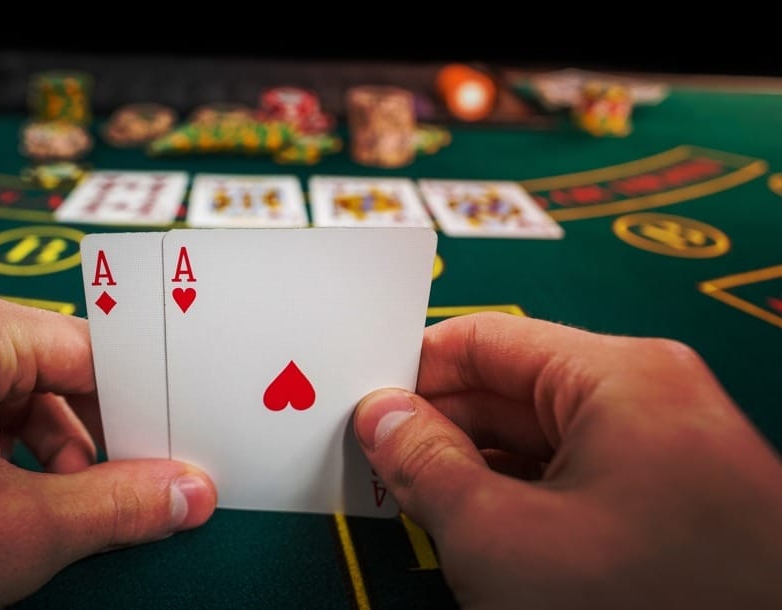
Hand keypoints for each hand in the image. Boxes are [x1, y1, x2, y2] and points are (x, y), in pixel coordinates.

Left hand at [0, 278, 215, 609]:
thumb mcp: (14, 531)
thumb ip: (118, 506)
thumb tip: (191, 493)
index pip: (97, 354)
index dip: (147, 412)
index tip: (184, 455)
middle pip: (56, 377)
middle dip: (94, 448)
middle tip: (136, 503)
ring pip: (14, 402)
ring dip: (47, 463)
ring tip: (61, 524)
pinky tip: (6, 515)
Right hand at [354, 312, 781, 608]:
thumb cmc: (658, 606)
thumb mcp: (500, 538)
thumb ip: (424, 465)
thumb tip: (383, 419)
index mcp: (620, 376)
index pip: (484, 340)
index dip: (412, 370)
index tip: (363, 405)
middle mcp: (653, 398)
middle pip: (511, 390)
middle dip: (439, 427)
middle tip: (378, 464)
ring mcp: (670, 452)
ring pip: (541, 441)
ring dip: (476, 470)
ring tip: (419, 504)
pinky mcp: (676, 505)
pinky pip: (577, 480)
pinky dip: (521, 501)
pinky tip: (481, 535)